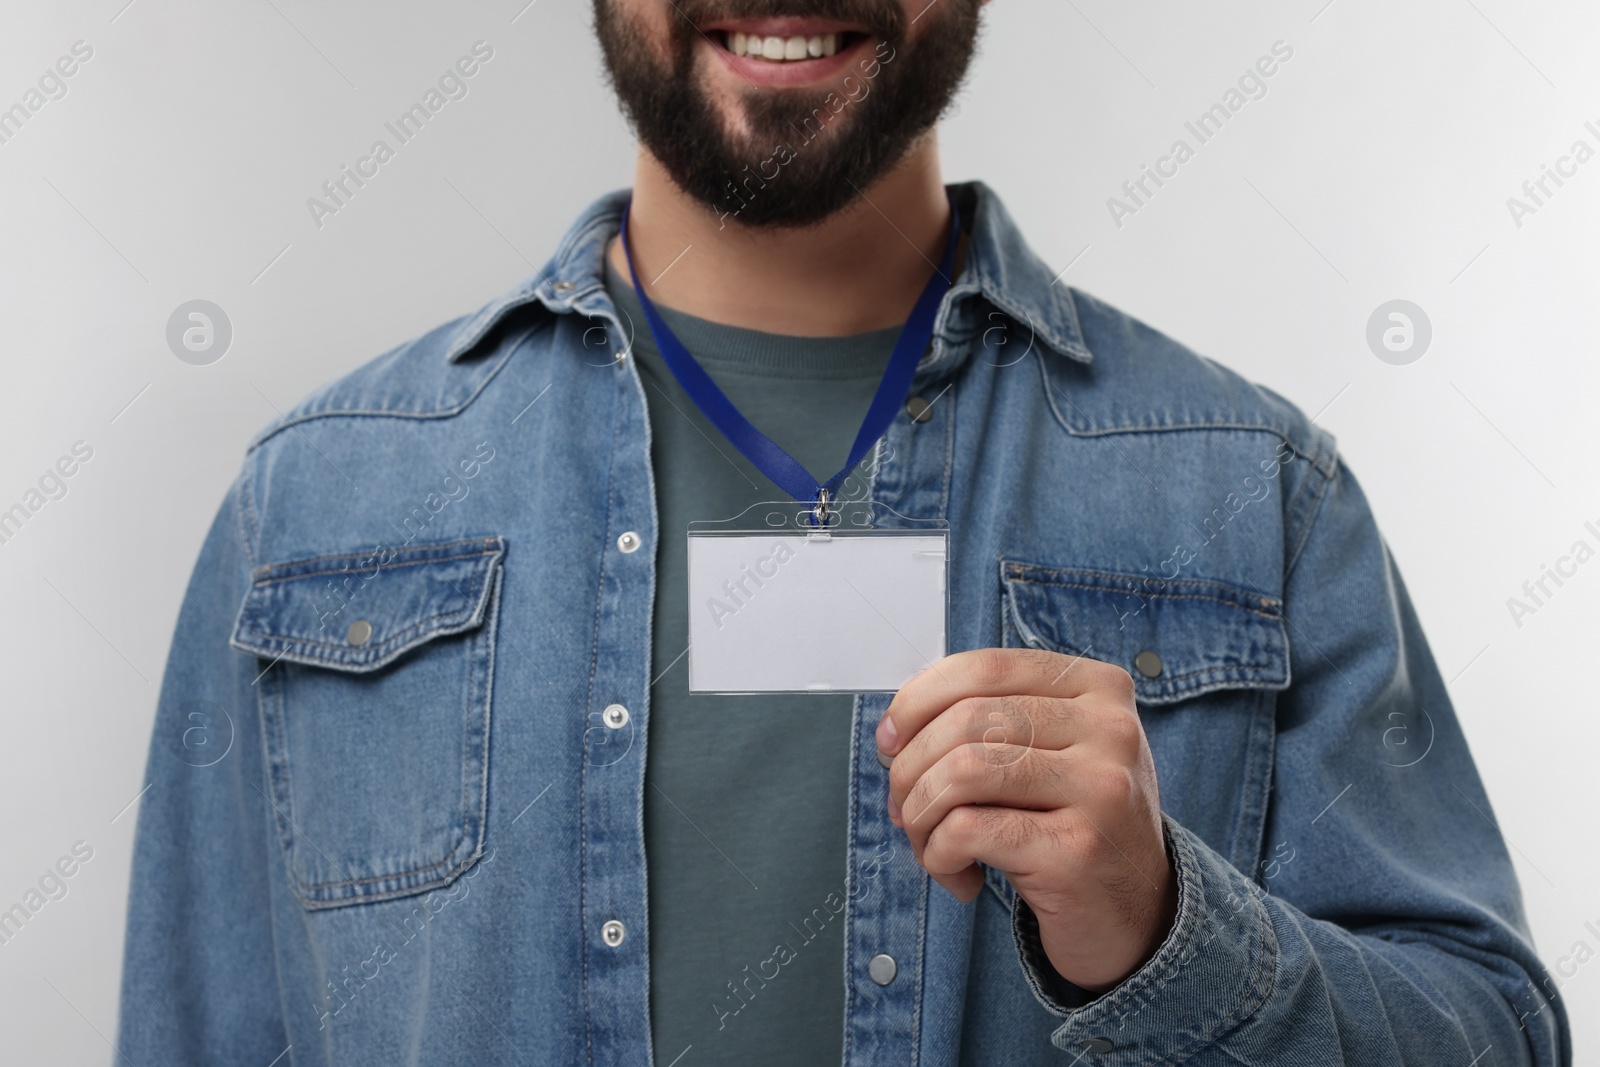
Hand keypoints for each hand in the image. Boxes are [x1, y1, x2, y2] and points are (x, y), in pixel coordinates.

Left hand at [877, 648, 1178, 992]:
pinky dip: (940, 856)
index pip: (984, 668)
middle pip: (965, 720)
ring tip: (931, 845)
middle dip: (910, 769)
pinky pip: (967, 830)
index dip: (918, 700)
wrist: (1140, 916)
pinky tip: (960, 876)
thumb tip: (896, 728)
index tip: (891, 740)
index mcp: (1097, 688)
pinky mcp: (1078, 849)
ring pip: (961, 772)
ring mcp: (1100, 788)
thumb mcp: (1053, 754)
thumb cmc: (1078, 828)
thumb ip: (991, 722)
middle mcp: (1109, 729)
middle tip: (905, 808)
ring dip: (921, 815)